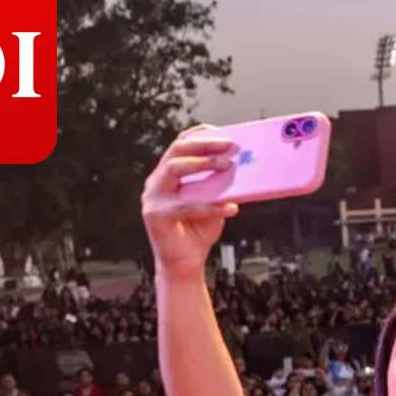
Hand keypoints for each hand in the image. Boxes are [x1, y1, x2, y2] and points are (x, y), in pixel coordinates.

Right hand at [142, 127, 240, 280]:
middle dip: (205, 145)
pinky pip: (186, 206)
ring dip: (203, 165)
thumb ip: (221, 184)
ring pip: (174, 169)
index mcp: (167, 174)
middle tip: (231, 145)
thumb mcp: (214, 201)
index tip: (223, 131)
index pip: (180, 145)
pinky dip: (211, 206)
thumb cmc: (199, 230)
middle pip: (177, 151)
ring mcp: (153, 197)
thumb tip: (243, 165)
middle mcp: (156, 181)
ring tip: (228, 166)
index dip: (200, 135)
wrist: (184, 264)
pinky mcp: (155, 215)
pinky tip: (231, 208)